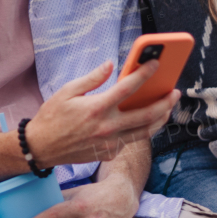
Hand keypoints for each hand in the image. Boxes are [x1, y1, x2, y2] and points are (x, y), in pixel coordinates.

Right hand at [24, 60, 175, 167]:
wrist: (41, 148)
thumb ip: (92, 78)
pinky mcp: (109, 153)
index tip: (156, 64)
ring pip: (145, 131)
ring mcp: (110, 143)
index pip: (128, 88)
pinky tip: (140, 121)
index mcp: (97, 107)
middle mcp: (107, 127)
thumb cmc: (52, 117)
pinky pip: (130, 140)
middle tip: (175, 92)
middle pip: (147, 114)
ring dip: (160, 119)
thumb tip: (110, 65)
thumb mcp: (67, 92)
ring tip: (167, 108)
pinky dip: (138, 130)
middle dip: (165, 102)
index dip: (145, 73)